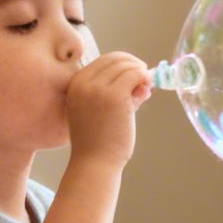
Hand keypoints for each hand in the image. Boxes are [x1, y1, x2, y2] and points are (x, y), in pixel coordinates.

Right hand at [65, 51, 150, 168]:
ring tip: (145, 90)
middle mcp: (83, 82)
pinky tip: (147, 89)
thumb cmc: (97, 143)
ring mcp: (98, 88)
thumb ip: (118, 93)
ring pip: (126, 66)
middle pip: (114, 59)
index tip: (135, 72)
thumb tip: (142, 79)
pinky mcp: (115, 95)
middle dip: (133, 64)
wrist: (94, 163)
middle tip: (145, 77)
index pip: (103, 61)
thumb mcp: (98, 111)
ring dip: (140, 73)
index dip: (122, 63)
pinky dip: (144, 78)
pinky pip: (135, 75)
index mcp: (75, 84)